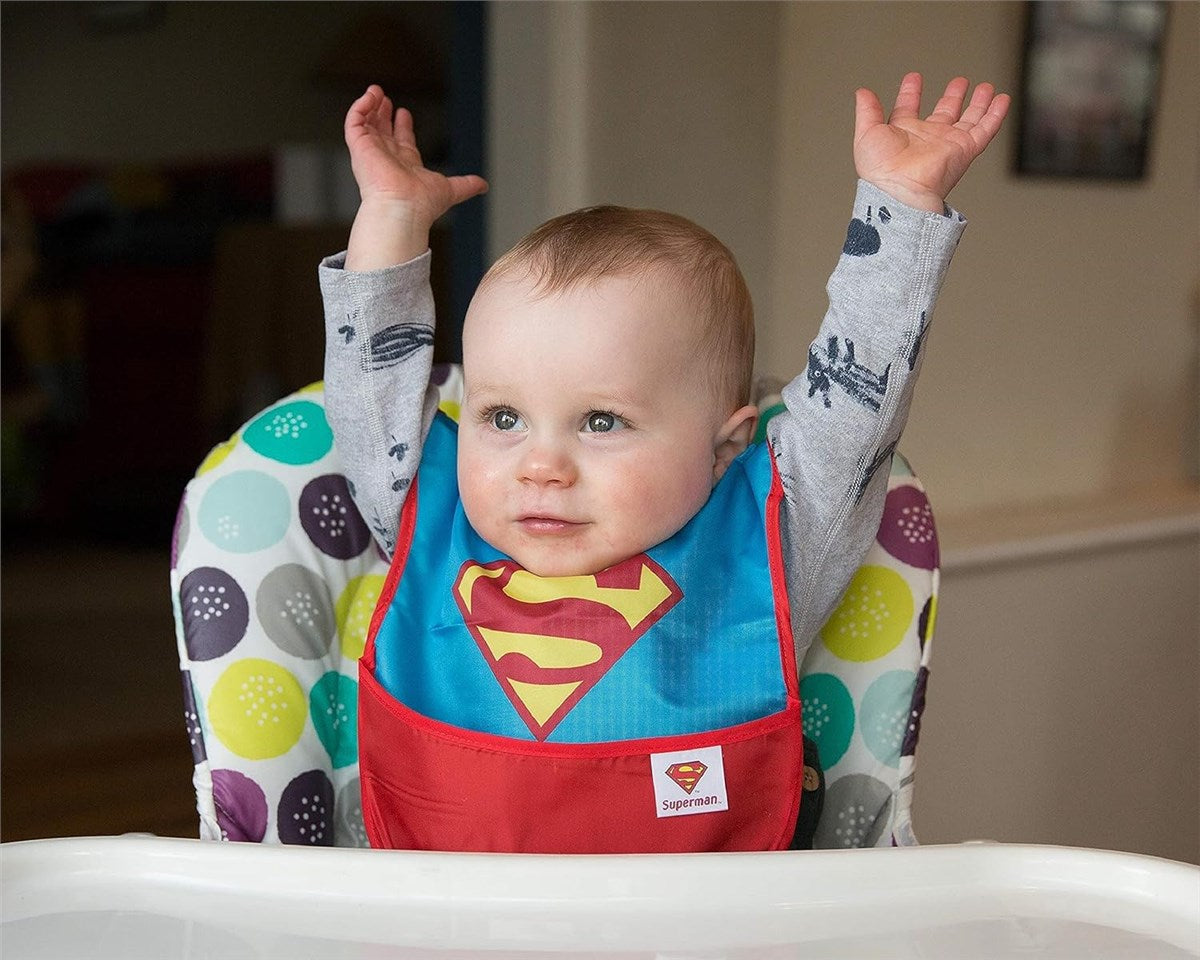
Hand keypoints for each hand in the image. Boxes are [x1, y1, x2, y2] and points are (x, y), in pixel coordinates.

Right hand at [344, 85, 487, 268]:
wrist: (403, 207)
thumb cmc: (423, 203)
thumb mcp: (451, 189)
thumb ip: (466, 184)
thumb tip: (483, 185)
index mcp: (406, 166)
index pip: (402, 143)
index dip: (403, 127)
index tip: (404, 113)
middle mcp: (387, 159)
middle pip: (382, 132)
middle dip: (383, 115)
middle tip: (384, 98)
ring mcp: (371, 152)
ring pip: (366, 124)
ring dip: (371, 106)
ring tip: (376, 90)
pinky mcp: (359, 146)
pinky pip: (353, 121)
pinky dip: (360, 107)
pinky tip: (370, 95)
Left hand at [854, 73, 1009, 212]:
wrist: (899, 190)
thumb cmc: (880, 171)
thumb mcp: (867, 133)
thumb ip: (867, 110)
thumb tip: (862, 92)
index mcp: (902, 134)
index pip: (908, 108)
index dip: (910, 93)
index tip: (913, 78)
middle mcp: (927, 139)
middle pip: (944, 113)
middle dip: (952, 97)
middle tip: (959, 82)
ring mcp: (947, 144)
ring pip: (969, 119)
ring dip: (978, 103)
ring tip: (986, 88)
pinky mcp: (965, 150)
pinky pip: (985, 129)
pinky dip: (996, 115)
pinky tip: (1002, 100)